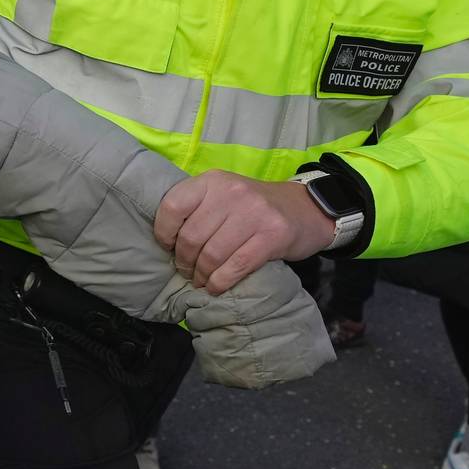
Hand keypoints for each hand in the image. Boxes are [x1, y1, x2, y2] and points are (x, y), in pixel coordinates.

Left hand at [154, 170, 336, 294]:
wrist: (304, 208)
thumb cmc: (253, 207)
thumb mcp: (223, 195)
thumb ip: (198, 208)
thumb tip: (166, 241)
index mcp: (213, 181)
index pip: (173, 207)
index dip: (164, 233)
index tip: (167, 248)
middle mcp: (231, 193)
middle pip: (192, 236)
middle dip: (184, 261)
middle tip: (186, 271)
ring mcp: (254, 213)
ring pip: (212, 254)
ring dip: (201, 275)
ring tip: (200, 281)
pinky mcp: (273, 235)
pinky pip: (236, 266)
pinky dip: (220, 282)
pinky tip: (215, 287)